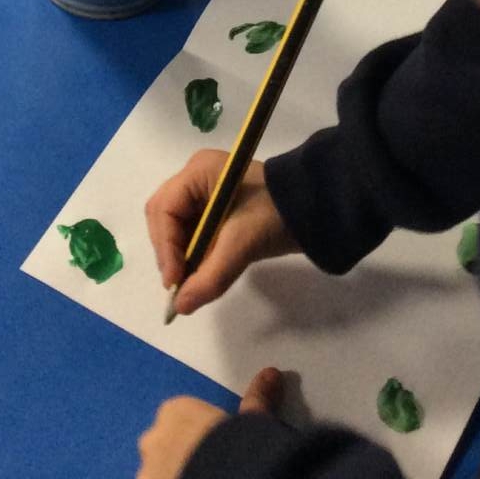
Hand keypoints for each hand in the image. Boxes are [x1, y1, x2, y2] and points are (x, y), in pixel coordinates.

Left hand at [136, 367, 284, 478]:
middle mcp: (151, 443)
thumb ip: (257, 398)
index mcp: (174, 413)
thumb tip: (271, 372)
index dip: (202, 437)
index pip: (181, 421)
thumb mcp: (254, 420)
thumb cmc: (243, 447)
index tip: (222, 450)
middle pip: (163, 452)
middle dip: (182, 464)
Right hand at [145, 153, 297, 316]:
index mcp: (197, 171)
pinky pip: (191, 232)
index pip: (163, 209)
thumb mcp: (242, 244)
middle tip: (179, 284)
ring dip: (179, 256)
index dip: (165, 247)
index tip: (174, 282)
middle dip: (169, 252)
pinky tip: (200, 272)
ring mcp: (204, 192)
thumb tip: (180, 307)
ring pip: (175, 227)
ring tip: (189, 282)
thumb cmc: (276, 215)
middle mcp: (195, 177)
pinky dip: (193, 254)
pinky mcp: (215, 209)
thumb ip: (210, 276)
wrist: (315, 210)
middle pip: (164, 217)